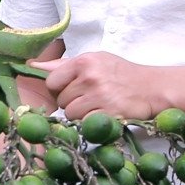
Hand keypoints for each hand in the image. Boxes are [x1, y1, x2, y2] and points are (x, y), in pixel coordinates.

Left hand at [29, 51, 169, 121]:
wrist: (153, 87)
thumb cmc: (121, 73)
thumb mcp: (94, 60)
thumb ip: (62, 65)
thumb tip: (32, 65)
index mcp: (84, 61)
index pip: (52, 81)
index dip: (60, 88)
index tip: (73, 89)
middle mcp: (90, 77)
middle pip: (61, 99)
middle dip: (71, 101)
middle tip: (89, 98)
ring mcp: (99, 96)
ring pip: (70, 113)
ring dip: (80, 114)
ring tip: (96, 106)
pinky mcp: (108, 114)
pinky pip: (84, 124)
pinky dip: (90, 123)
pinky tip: (102, 114)